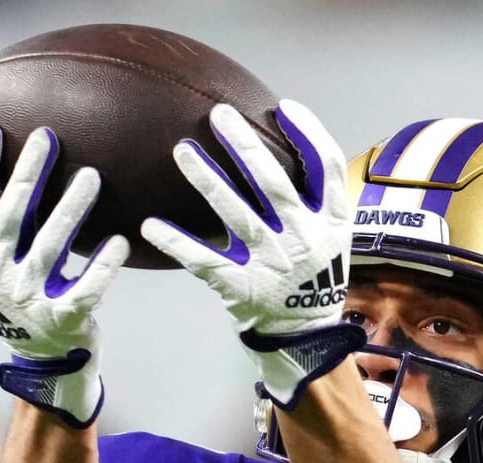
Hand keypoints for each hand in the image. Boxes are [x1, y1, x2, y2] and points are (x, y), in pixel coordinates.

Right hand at [0, 120, 129, 426]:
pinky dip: (102, 265)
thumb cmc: (24, 299)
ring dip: (70, 209)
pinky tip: (120, 242)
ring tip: (91, 175)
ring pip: (51, 247)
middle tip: (48, 137)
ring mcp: (30, 299)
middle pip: (13, 217)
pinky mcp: (64, 319)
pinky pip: (86, 289)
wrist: (43, 362)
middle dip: (29, 175)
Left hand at [140, 100, 362, 409]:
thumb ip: (316, 197)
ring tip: (181, 150)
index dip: (307, 134)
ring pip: (234, 214)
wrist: (305, 335)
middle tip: (218, 114)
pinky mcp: (240, 285)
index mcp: (331, 221)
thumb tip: (290, 140)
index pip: (325, 168)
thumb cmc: (314, 274)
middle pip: (272, 183)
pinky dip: (175, 243)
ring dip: (206, 180)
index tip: (282, 108)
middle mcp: (302, 238)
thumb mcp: (333, 235)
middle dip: (244, 146)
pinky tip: (149, 225)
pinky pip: (202, 260)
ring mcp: (270, 262)